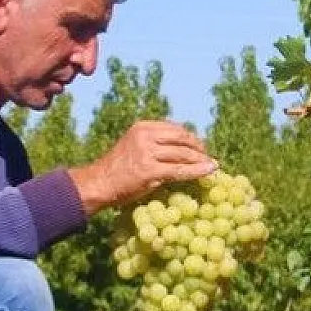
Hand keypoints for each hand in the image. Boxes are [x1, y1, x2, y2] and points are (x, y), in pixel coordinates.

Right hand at [70, 120, 217, 213]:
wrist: (99, 183)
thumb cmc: (117, 169)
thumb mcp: (134, 146)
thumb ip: (154, 143)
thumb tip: (182, 147)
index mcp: (143, 127)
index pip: (175, 129)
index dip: (191, 138)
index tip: (200, 146)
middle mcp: (146, 136)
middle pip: (182, 138)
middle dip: (199, 147)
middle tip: (208, 157)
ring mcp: (148, 153)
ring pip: (183, 154)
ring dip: (201, 160)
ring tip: (211, 165)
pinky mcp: (150, 171)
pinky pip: (180, 170)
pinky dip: (197, 171)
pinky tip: (209, 172)